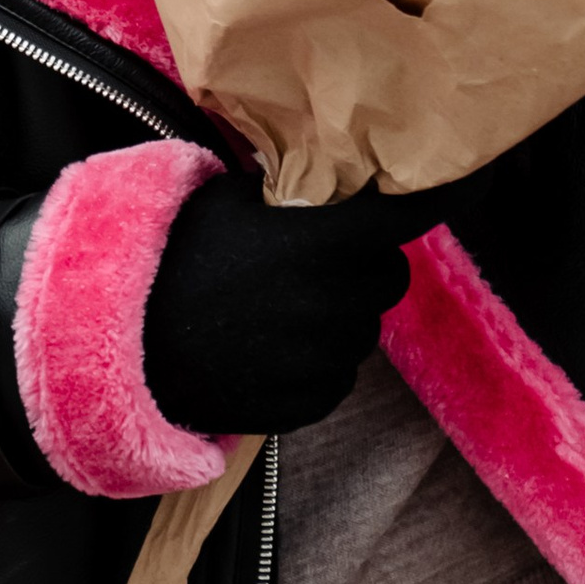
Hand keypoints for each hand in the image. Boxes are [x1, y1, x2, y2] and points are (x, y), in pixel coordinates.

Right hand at [142, 176, 415, 437]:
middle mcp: (334, 301)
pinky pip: (338, 376)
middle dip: (364, 267)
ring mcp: (324, 357)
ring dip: (339, 317)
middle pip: (389, 277)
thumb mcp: (225, 201)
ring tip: (281, 311)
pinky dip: (318, 363)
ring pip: (363, 330)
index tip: (458, 185)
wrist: (126, 346)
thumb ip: (285, 190)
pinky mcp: (310, 402)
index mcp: (320, 243)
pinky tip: (270, 349)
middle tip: (320, 262)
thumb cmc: (172, 259)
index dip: (434, 198)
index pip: (401, 216)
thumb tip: (321, 181)